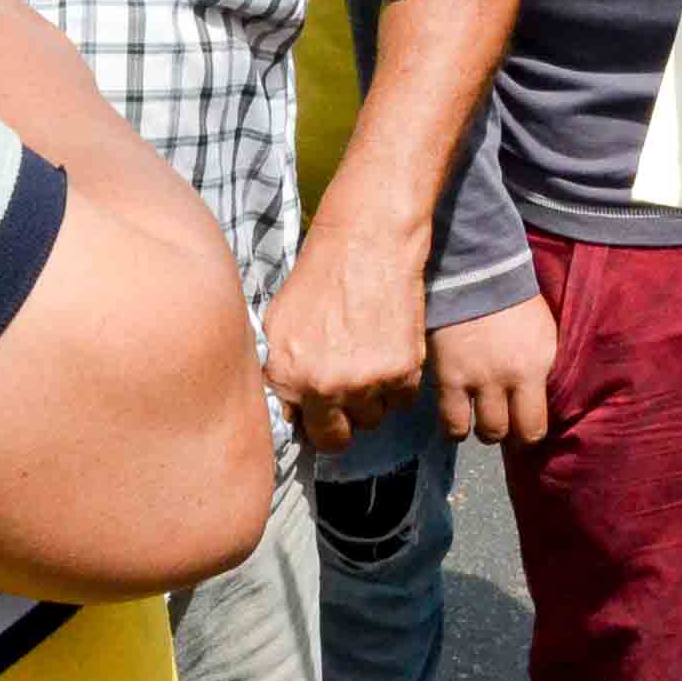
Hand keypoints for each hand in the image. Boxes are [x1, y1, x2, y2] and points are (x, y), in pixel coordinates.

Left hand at [263, 221, 426, 453]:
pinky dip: (399, 384)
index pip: (300, 431)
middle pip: (337, 438)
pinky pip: (402, 400)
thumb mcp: (278, 324)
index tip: (319, 411)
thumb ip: (279, 371)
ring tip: (369, 362)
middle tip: (347, 395)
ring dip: (372, 400)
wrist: (367, 242)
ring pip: (373, 419)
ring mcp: (367, 382)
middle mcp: (326, 388)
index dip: (311, 421)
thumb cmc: (319, 275)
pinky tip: (389, 352)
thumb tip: (286, 406)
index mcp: (289, 378)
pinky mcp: (403, 371)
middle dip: (341, 423)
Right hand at [431, 295, 555, 444]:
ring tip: (480, 417)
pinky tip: (459, 415)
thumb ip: (539, 370)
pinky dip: (455, 426)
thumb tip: (536, 402)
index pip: (535, 426)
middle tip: (502, 419)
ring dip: (482, 430)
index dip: (528, 433)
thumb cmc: (515, 303)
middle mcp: (508, 379)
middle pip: (506, 433)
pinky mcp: (448, 377)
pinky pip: (451, 423)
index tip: (524, 427)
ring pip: (481, 433)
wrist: (477, 273)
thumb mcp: (542, 335)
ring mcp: (476, 380)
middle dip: (505, 431)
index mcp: (535, 367)